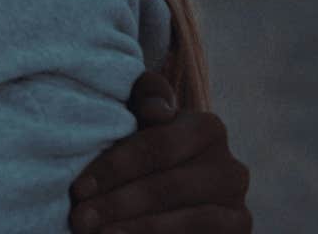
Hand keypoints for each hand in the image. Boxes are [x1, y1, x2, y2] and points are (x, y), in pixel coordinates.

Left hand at [67, 72, 250, 232]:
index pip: (155, 148)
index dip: (114, 169)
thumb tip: (157, 111)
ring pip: (186, 221)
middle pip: (167, 187)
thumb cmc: (146, 151)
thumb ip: (147, 98)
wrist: (171, 192)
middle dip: (117, 204)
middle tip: (80, 219)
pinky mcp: (239, 230)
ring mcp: (237, 206)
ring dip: (136, 229)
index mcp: (208, 128)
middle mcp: (230, 167)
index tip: (79, 189)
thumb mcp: (142, 118)